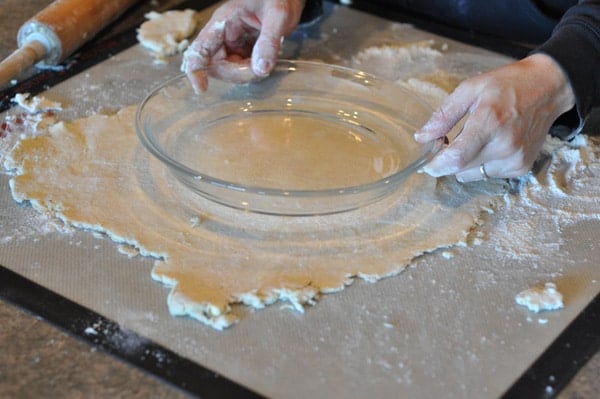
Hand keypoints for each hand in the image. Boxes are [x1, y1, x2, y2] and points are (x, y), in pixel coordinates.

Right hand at [181, 0, 304, 91]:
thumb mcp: (277, 16)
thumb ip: (268, 42)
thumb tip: (261, 69)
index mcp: (223, 22)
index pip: (199, 49)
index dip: (196, 70)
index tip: (202, 89)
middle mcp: (223, 35)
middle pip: (215, 66)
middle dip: (236, 73)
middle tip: (260, 68)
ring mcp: (232, 44)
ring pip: (229, 71)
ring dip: (246, 74)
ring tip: (266, 61)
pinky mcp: (242, 51)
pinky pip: (241, 69)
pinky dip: (252, 72)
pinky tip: (265, 61)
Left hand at [414, 53, 575, 181]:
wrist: (548, 88)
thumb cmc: (507, 85)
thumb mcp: (470, 89)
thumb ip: (444, 115)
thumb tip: (422, 136)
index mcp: (489, 122)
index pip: (456, 158)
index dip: (437, 165)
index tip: (427, 162)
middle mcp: (504, 145)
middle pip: (460, 168)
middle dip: (448, 159)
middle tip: (450, 140)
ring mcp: (515, 159)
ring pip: (472, 174)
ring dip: (466, 162)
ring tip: (477, 138)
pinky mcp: (521, 167)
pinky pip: (488, 174)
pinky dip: (482, 163)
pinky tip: (492, 144)